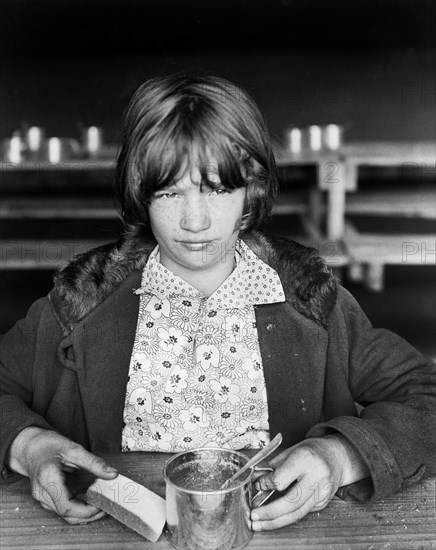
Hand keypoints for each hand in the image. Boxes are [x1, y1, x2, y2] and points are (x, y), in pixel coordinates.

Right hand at [6, 427, 117, 523]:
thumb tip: (113, 474)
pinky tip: (90, 500)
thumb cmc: (49, 445)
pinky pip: (63, 508)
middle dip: (88, 515)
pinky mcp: (46, 498)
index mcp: (48, 479)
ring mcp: (42, 498)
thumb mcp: (74, 449)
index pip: (66, 507)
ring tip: (101, 503)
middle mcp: (42, 493)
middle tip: (107, 506)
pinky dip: (78, 507)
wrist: (31, 447)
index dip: (86, 510)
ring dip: (84, 513)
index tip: (102, 505)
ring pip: (65, 514)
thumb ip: (94, 463)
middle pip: (66, 514)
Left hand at [251, 435, 368, 530]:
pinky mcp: (323, 503)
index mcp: (305, 459)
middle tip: (253, 516)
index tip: (256, 486)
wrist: (337, 457)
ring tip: (258, 524)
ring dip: (274, 522)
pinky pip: (301, 513)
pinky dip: (286, 517)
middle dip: (269, 512)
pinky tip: (274, 518)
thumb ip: (273, 467)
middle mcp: (316, 476)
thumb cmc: (311, 451)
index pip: (280, 479)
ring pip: (296, 514)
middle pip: (290, 502)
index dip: (265, 485)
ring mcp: (322, 492)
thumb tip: (256, 481)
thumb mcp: (290, 450)